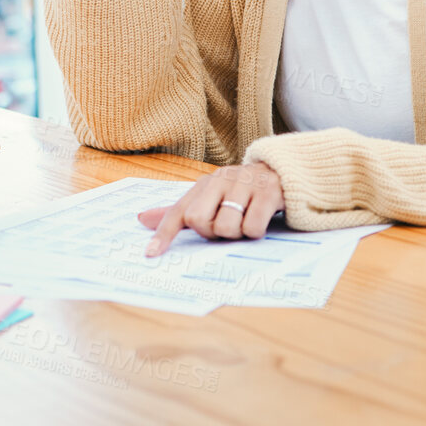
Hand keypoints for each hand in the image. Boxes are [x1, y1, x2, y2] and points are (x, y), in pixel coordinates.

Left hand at [138, 163, 284, 255]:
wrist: (283, 171)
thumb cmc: (241, 191)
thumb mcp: (210, 196)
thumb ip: (179, 211)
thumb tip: (142, 219)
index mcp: (205, 184)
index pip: (179, 211)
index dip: (164, 233)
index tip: (151, 254)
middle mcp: (221, 180)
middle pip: (198, 220)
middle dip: (211, 232)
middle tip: (225, 226)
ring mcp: (244, 185)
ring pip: (226, 227)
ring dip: (236, 233)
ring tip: (246, 221)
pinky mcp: (268, 192)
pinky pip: (252, 227)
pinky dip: (256, 231)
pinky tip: (262, 219)